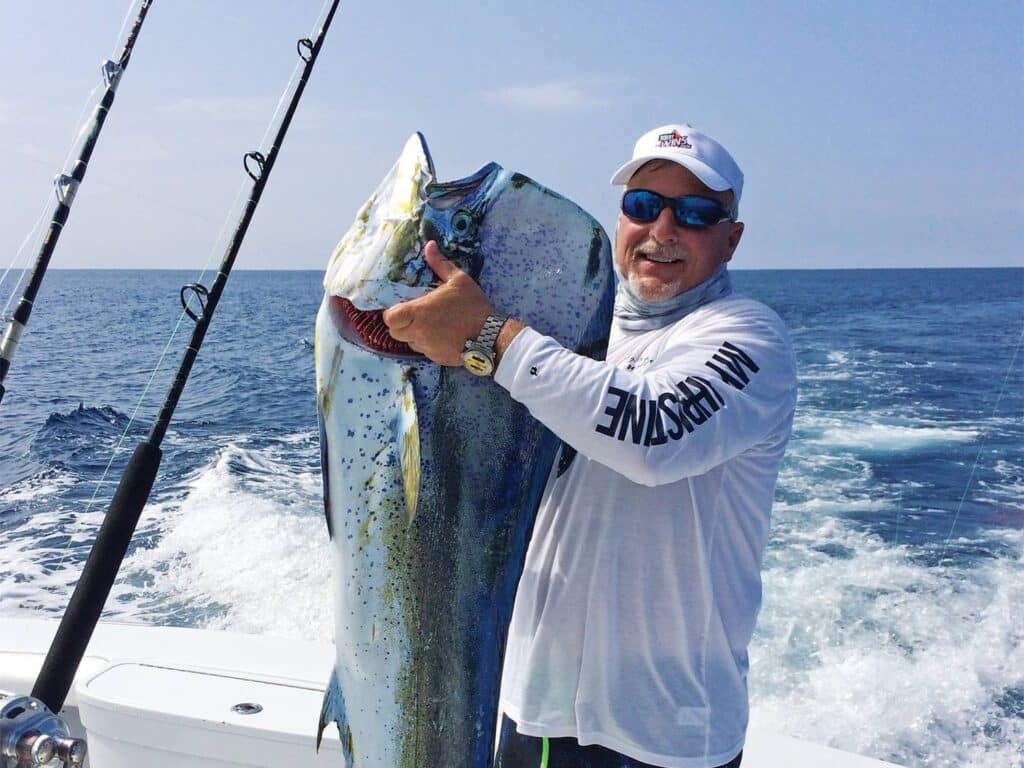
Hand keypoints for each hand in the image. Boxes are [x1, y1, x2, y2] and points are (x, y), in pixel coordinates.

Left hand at [383, 241, 492, 365]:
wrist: (490, 335)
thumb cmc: (473, 306)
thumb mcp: (458, 280)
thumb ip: (440, 263)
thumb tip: (430, 245)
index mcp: (420, 312)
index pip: (390, 318)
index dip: (392, 313)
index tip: (402, 308)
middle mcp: (419, 332)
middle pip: (394, 333)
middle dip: (400, 324)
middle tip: (414, 316)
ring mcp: (427, 347)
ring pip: (409, 343)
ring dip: (414, 335)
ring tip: (429, 325)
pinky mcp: (437, 358)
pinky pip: (424, 352)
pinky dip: (428, 345)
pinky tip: (442, 336)